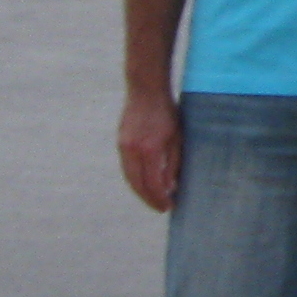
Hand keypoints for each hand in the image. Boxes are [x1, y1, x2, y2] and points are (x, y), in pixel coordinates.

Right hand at [118, 91, 182, 209]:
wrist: (145, 88)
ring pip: (130, 177)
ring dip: (141, 191)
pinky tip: (145, 182)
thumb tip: (171, 187)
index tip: (169, 207)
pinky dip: (135, 178)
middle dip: (149, 199)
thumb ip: (173, 163)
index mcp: (150, 149)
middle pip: (138, 185)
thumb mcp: (177, 137)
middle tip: (161, 208)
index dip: (160, 198)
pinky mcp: (120, 142)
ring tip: (153, 199)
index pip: (153, 183)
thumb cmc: (167, 111)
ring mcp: (123, 146)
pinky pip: (126, 167)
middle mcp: (133, 150)